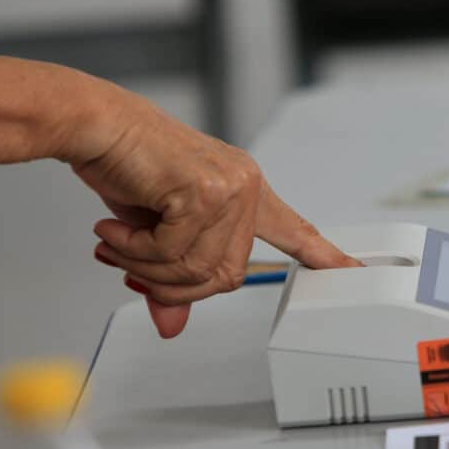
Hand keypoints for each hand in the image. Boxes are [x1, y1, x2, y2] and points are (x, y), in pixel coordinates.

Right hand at [59, 87, 360, 337]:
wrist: (94, 123)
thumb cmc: (127, 163)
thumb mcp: (153, 230)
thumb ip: (171, 277)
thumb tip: (171, 325)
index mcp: (245, 191)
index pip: (296, 231)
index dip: (325, 256)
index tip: (354, 270)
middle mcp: (246, 187)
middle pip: (226, 276)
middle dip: (172, 284)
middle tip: (133, 268)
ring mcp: (231, 188)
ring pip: (197, 269)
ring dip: (145, 267)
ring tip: (118, 243)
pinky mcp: (204, 191)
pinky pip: (172, 252)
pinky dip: (135, 249)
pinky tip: (115, 229)